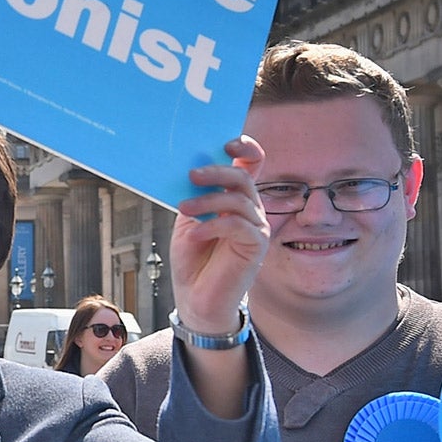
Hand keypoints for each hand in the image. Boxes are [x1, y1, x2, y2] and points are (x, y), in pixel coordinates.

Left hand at [168, 136, 268, 335]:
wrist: (195, 298)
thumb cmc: (192, 258)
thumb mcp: (188, 219)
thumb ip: (194, 193)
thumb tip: (189, 165)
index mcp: (235, 197)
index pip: (252, 162)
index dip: (245, 147)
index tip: (226, 143)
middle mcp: (250, 208)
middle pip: (242, 177)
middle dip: (216, 171)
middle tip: (191, 175)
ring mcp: (256, 226)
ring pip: (238, 200)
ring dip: (208, 201)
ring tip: (185, 210)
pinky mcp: (256, 246)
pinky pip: (238, 225)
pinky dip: (213, 226)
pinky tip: (196, 235)